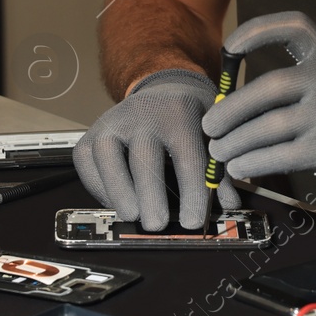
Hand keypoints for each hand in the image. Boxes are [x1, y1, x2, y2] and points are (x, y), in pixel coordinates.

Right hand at [73, 68, 240, 229]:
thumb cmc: (190, 118)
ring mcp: (113, 121)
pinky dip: (98, 186)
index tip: (193, 222)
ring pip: (107, 155)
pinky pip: (87, 161)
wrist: (163, 90)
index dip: (191, 193)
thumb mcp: (212, 134)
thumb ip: (219, 170)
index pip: (187, 157)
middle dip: (150, 196)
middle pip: (144, 158)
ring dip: (119, 191)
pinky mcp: (92, 133)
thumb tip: (227, 204)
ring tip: (133, 215)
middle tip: (157, 225)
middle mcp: (144, 113)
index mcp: (181, 113)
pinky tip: (116, 201)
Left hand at [201, 11, 315, 219]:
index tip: (229, 48)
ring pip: (270, 126)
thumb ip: (292, 84)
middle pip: (270, 86)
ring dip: (235, 141)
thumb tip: (228, 101)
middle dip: (232, 109)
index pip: (296, 26)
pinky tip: (237, 166)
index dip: (258, 30)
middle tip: (209, 125)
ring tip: (219, 150)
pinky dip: (251, 162)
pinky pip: (279, 155)